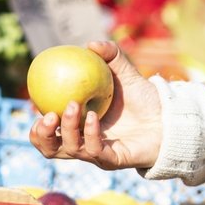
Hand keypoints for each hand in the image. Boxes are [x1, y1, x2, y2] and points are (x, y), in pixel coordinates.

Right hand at [29, 41, 161, 169]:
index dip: (37, 123)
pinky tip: (92, 117)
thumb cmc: (143, 98)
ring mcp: (97, 153)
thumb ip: (110, 56)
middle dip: (40, 136)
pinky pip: (94, 151)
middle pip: (50, 149)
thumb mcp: (125, 73)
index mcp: (79, 127)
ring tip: (72, 107)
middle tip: (46, 116)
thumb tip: (91, 44)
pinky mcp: (113, 161)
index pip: (49, 131)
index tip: (35, 103)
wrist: (169, 118)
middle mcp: (84, 143)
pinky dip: (90, 133)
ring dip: (67, 129)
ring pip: (69, 150)